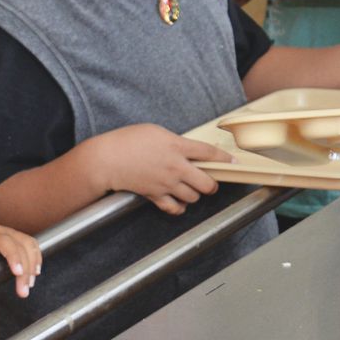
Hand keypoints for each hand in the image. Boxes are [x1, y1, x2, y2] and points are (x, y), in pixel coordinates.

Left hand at [0, 223, 42, 297]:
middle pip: (21, 245)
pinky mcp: (12, 239)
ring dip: (32, 265)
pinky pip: (29, 245)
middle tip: (24, 291)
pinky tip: (35, 272)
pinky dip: (35, 258)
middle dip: (26, 269)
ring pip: (28, 244)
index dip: (14, 257)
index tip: (18, 273)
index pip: (5, 242)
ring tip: (29, 285)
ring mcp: (7, 233)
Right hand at [89, 124, 231, 214]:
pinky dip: (179, 207)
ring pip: (193, 197)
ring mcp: (166, 183)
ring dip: (195, 194)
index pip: (209, 153)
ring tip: (190, 189)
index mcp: (177, 146)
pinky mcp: (155, 196)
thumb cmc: (127, 141)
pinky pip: (175, 208)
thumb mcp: (156, 132)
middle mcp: (176, 167)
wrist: (106, 160)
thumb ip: (175, 141)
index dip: (224, 158)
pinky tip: (178, 201)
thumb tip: (187, 149)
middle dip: (212, 184)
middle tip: (210, 181)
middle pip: (207, 183)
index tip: (233, 162)